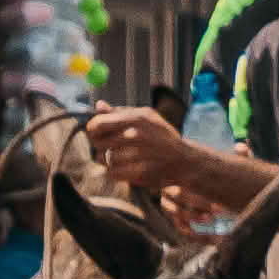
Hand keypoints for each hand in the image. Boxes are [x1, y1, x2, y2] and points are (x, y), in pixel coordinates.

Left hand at [89, 112, 209, 214]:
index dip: (93, 130)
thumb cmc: (162, 136)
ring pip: (105, 159)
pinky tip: (126, 168)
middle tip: (111, 147)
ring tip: (122, 158)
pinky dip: (116, 172)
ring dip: (110, 160)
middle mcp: (135, 134)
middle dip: (101, 146)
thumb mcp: (146, 117)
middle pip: (98, 142)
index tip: (99, 134)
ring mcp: (138, 154)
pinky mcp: (140, 172)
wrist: (185, 160)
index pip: (97, 124)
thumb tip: (98, 105)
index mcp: (135, 118)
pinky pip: (113, 173)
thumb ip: (120, 112)